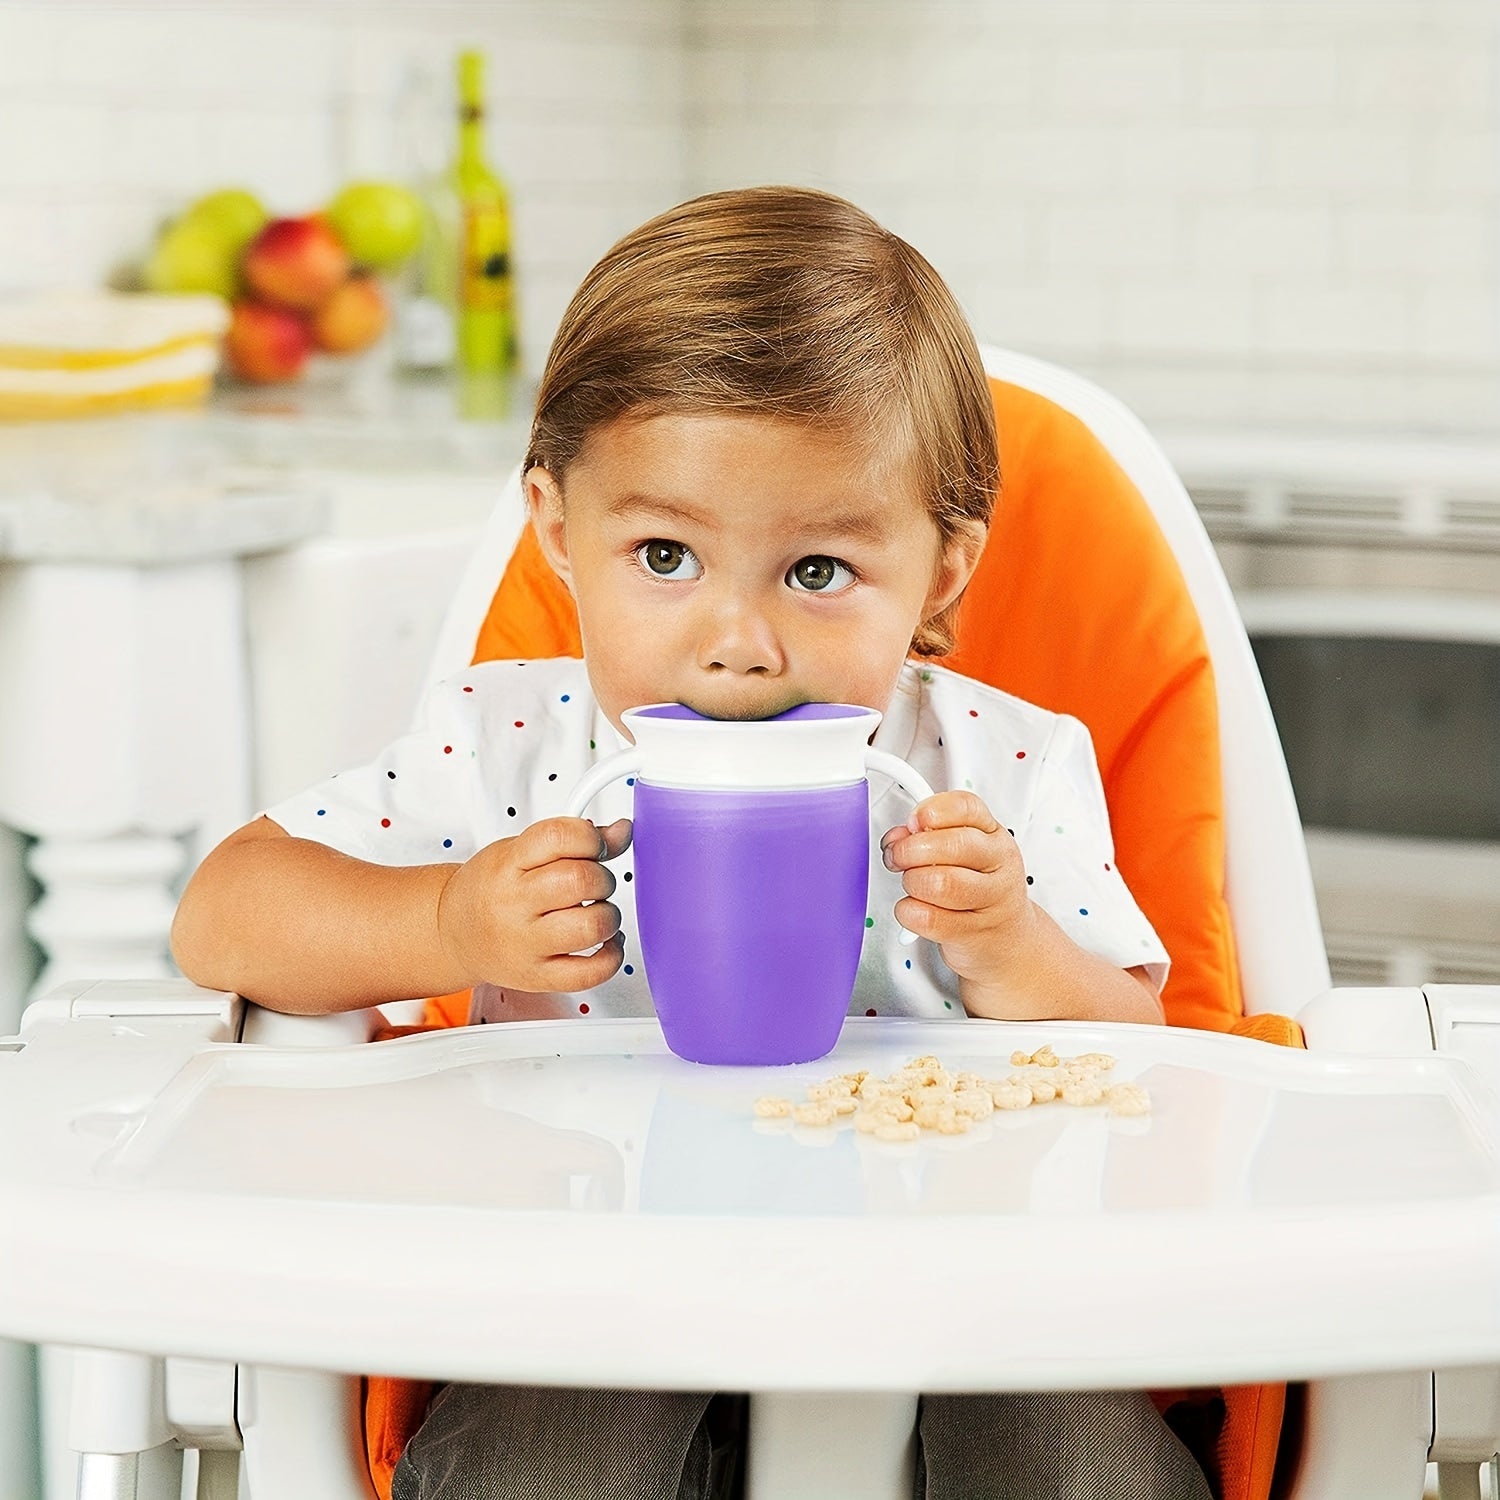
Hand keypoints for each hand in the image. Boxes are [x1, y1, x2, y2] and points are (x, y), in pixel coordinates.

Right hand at [436, 816, 632, 992]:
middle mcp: (516, 904)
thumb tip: (621, 832)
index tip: (595, 845)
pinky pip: (589, 973)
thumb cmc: (490, 888)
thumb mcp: (522, 851)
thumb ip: (573, 840)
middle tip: (594, 883)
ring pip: (591, 926)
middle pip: (580, 881)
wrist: (451, 933)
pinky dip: (611, 956)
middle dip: (602, 878)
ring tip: (596, 912)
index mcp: (510, 863)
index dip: (591, 838)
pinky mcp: (537, 977)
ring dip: (608, 916)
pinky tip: (604, 942)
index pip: (559, 837)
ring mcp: (526, 944)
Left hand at [880, 791, 1032, 993]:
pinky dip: (909, 912)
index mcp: (993, 834)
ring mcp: (991, 899)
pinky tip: (914, 909)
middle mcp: (998, 863)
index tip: (913, 821)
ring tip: (912, 885)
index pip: (966, 807)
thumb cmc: (977, 888)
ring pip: (940, 883)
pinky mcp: (974, 932)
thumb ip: (929, 835)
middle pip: (952, 845)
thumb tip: (898, 836)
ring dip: (912, 883)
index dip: (932, 810)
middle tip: (897, 857)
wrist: (1007, 939)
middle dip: (910, 850)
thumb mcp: (962, 853)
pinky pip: (928, 919)